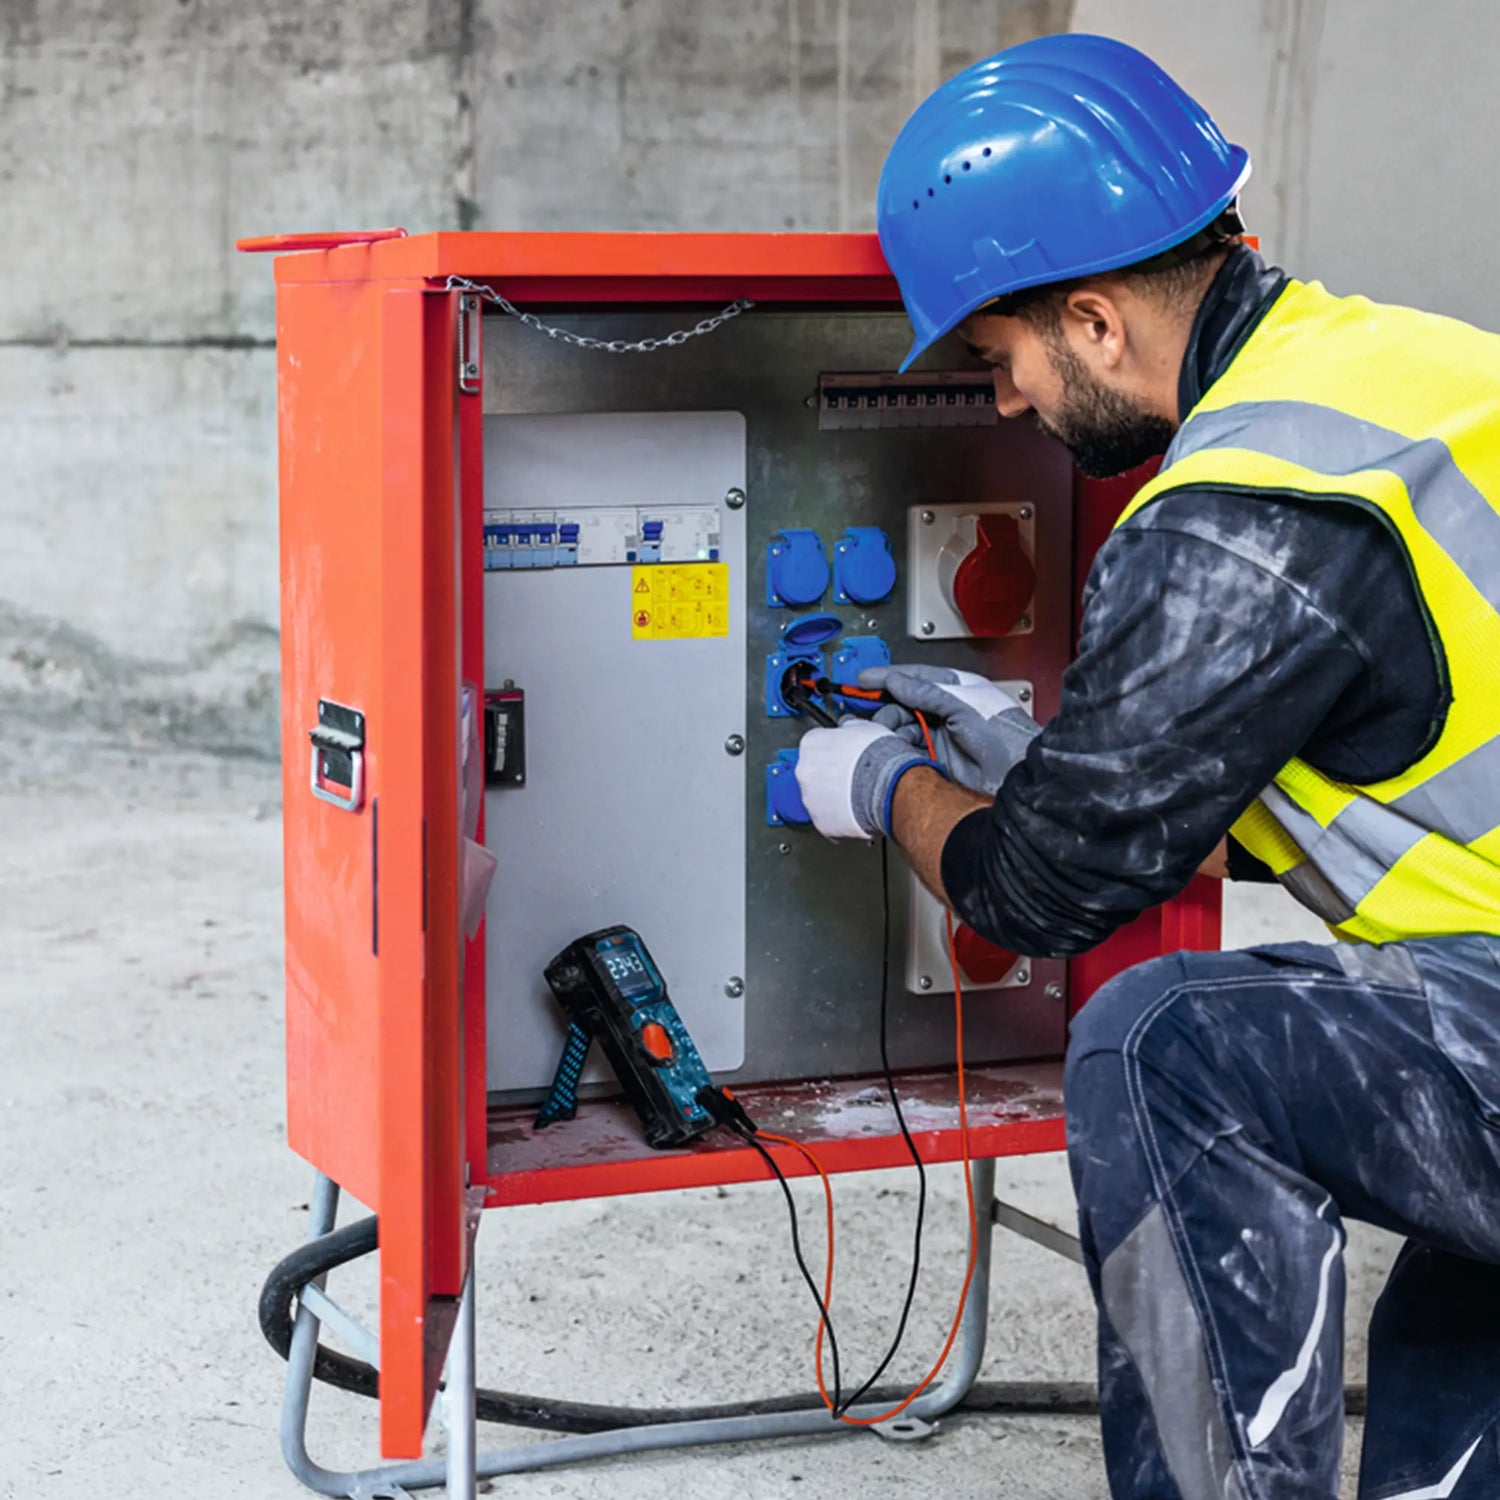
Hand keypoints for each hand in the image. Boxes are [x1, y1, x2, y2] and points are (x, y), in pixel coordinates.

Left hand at [794, 719, 937, 839]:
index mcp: (811, 744)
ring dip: (835, 796)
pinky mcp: (822, 823)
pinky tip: (857, 810)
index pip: (815, 743)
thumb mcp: (865, 727)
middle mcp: (805, 771)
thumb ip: (849, 727)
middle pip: (814, 772)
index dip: (833, 749)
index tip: (843, 753)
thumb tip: (849, 727)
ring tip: (858, 794)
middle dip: (831, 774)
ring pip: (819, 797)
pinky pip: (829, 820)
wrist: (891, 787)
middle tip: (852, 775)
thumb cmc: (880, 758)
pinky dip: (841, 817)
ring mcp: (811, 799)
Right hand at [860, 665, 1038, 794]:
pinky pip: (908, 747)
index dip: (888, 678)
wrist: (1015, 777)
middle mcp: (946, 710)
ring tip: (879, 732)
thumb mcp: (962, 707)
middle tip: (864, 711)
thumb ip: (928, 693)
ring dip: (888, 728)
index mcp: (955, 690)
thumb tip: (897, 681)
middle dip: (883, 706)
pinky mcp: (936, 757)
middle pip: (904, 702)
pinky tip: (890, 747)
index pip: (915, 677)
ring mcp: (940, 733)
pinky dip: (896, 746)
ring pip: (903, 726)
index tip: (864, 680)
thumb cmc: (1003, 736)